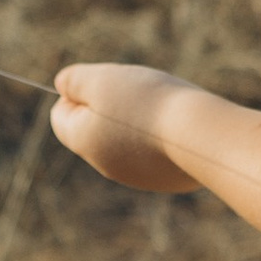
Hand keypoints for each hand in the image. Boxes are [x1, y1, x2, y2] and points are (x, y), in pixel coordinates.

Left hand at [50, 61, 202, 193]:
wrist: (200, 136)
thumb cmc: (148, 102)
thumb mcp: (102, 79)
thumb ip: (74, 80)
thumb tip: (62, 86)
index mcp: (83, 141)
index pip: (60, 114)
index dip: (80, 91)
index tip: (108, 83)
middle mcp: (104, 165)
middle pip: (95, 127)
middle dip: (112, 105)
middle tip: (139, 92)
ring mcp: (136, 176)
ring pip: (126, 140)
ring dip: (138, 120)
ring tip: (163, 110)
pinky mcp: (164, 181)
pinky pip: (154, 153)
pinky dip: (161, 138)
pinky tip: (178, 128)